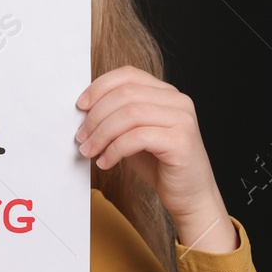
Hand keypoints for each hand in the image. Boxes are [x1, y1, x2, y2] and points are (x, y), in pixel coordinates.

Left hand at [75, 66, 234, 250]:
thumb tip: (84, 110)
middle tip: (81, 137)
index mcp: (166, 93)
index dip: (100, 87)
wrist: (190, 196)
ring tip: (88, 150)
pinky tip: (105, 162)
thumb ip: (117, 116)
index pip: (128, 75)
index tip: (80, 106)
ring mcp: (182, 119)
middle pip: (126, 93)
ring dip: (102, 133)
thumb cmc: (160, 165)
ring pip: (130, 114)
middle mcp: (178, 100)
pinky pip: (137, 137)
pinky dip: (115, 149)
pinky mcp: (181, 141)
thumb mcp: (134, 134)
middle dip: (96, 115)